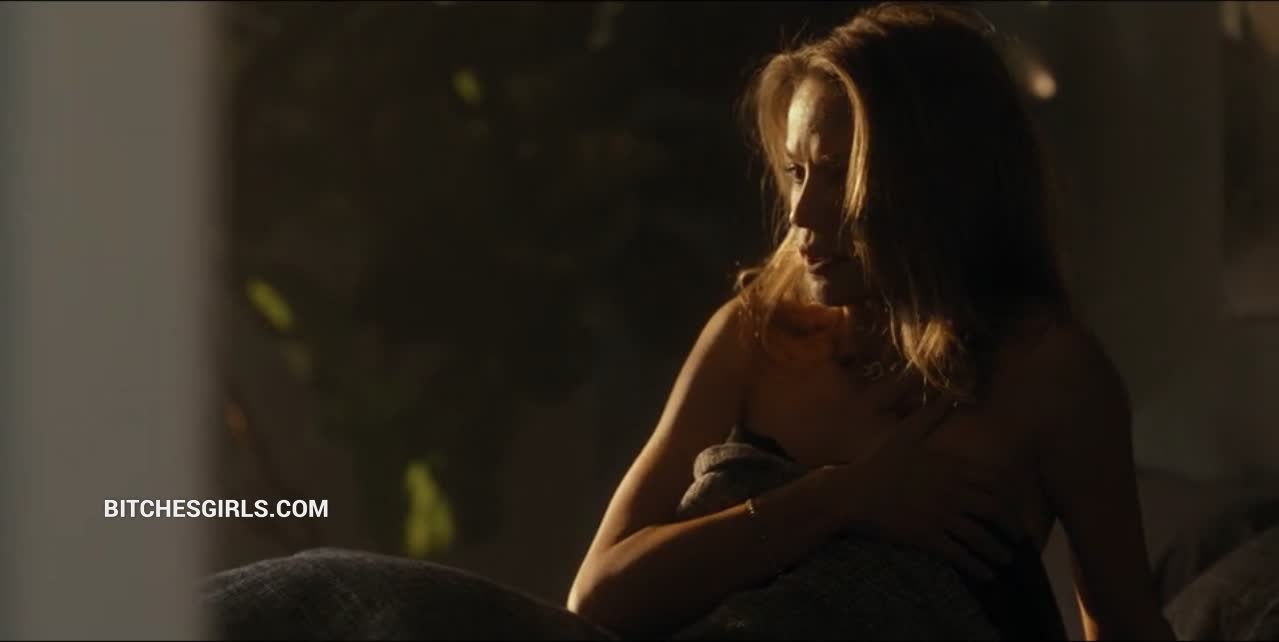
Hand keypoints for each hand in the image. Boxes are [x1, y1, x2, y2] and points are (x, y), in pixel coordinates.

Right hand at [824, 381, 1022, 581]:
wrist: (852, 492)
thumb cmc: (878, 463)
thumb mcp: (905, 434)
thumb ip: (930, 416)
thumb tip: (949, 395)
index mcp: (950, 467)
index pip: (994, 482)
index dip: (1010, 497)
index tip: (1015, 507)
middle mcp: (950, 491)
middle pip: (994, 510)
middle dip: (1011, 526)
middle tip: (1019, 538)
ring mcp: (940, 515)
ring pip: (980, 535)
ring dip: (997, 551)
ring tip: (1006, 560)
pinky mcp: (927, 536)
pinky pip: (960, 554)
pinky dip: (976, 566)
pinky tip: (985, 575)